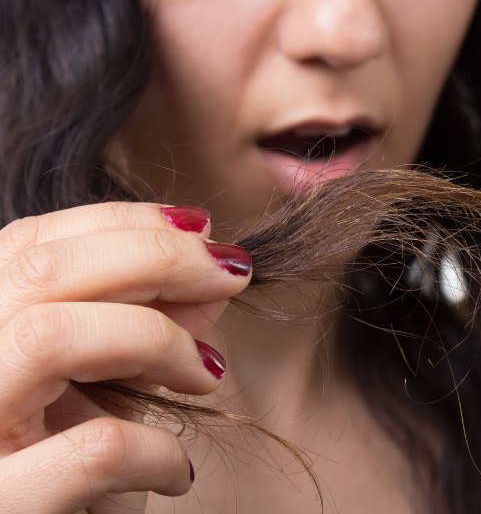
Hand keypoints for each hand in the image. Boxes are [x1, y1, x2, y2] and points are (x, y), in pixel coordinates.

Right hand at [0, 202, 251, 512]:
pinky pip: (94, 449)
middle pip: (40, 270)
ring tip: (207, 373)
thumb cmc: (70, 483)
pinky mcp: (0, 509)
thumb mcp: (106, 397)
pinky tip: (175, 471)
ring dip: (156, 339)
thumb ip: (148, 331)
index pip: (30, 245)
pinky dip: (157, 450)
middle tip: (232, 269)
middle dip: (157, 254)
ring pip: (50, 337)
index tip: (200, 229)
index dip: (123, 222)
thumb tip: (215, 275)